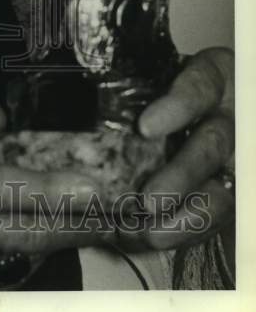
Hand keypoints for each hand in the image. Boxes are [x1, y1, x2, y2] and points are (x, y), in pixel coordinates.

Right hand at [0, 106, 108, 291]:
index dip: (51, 188)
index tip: (93, 187)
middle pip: (31, 231)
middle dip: (83, 221)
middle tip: (130, 211)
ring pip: (25, 253)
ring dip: (51, 234)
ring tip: (80, 215)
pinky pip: (5, 272)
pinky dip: (19, 253)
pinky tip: (16, 239)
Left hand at [121, 47, 234, 254]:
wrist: (187, 105)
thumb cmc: (159, 87)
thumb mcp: (154, 75)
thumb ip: (131, 86)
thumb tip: (78, 101)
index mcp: (214, 76)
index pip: (201, 85)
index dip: (177, 106)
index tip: (145, 127)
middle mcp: (229, 116)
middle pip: (214, 144)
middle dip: (181, 175)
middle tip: (148, 200)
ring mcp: (233, 157)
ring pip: (221, 190)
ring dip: (184, 217)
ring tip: (147, 232)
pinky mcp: (228, 189)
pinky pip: (214, 216)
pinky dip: (181, 231)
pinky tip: (149, 237)